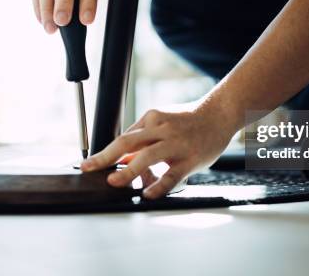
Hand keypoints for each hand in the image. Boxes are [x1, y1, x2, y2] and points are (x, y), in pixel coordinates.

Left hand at [81, 102, 236, 198]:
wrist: (220, 114)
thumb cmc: (189, 122)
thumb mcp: (163, 123)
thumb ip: (145, 140)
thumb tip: (124, 161)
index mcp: (152, 118)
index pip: (124, 137)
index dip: (105, 153)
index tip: (89, 164)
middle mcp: (161, 129)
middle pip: (128, 142)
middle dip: (105, 156)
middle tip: (88, 168)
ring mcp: (176, 144)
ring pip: (147, 157)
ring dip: (128, 170)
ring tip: (114, 182)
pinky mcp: (190, 159)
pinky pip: (171, 174)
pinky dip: (158, 185)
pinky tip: (147, 193)